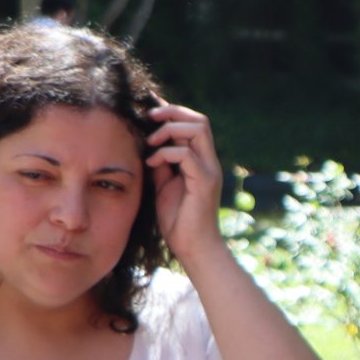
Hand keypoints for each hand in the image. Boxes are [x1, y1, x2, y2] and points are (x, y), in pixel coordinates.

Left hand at [147, 103, 228, 266]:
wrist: (192, 246)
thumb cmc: (177, 219)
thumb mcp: (163, 184)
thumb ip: (161, 163)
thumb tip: (149, 144)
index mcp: (201, 161)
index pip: (194, 124)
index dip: (173, 113)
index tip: (149, 115)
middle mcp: (209, 162)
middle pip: (200, 120)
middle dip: (172, 113)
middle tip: (149, 120)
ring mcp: (209, 171)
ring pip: (197, 129)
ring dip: (170, 130)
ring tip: (151, 142)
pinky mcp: (204, 182)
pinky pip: (185, 154)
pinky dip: (165, 153)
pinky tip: (152, 163)